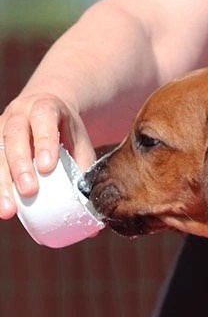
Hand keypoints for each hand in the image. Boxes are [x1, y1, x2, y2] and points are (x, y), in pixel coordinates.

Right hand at [0, 92, 95, 218]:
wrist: (45, 110)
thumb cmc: (66, 131)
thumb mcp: (80, 143)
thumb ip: (84, 167)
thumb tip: (90, 206)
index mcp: (46, 107)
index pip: (43, 119)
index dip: (44, 141)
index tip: (47, 167)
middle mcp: (19, 114)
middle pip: (15, 136)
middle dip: (20, 166)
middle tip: (29, 191)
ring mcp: (1, 126)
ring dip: (2, 181)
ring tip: (9, 209)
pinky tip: (1, 204)